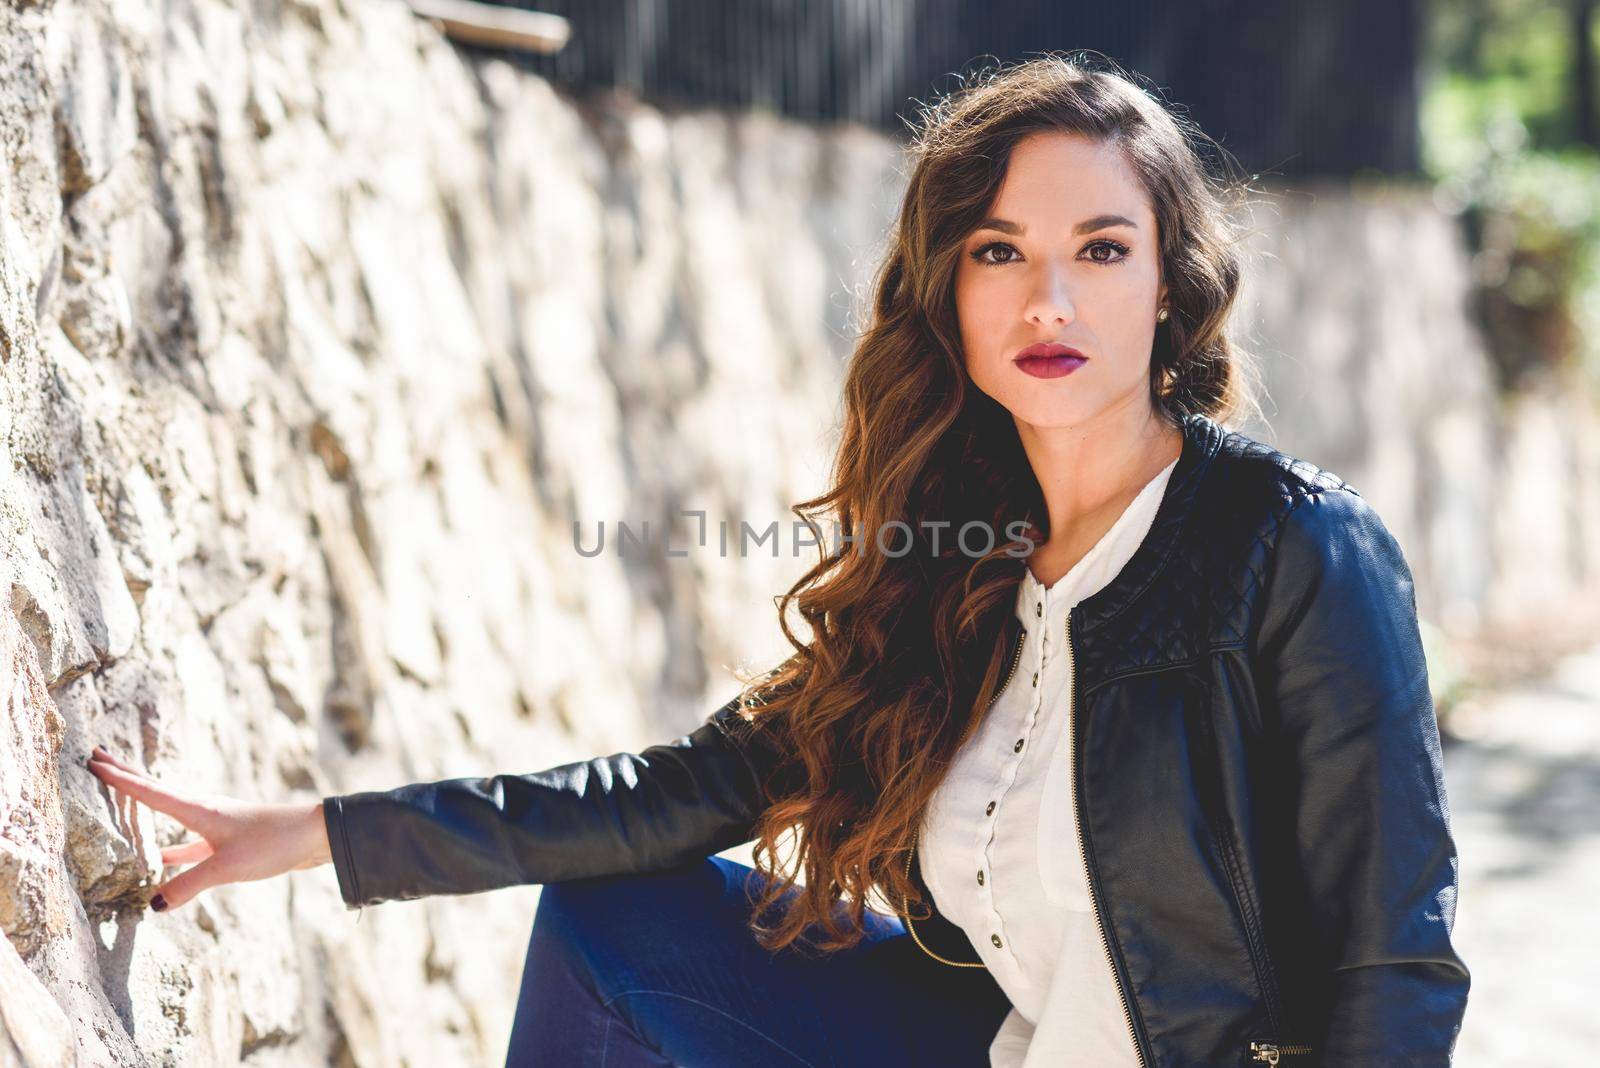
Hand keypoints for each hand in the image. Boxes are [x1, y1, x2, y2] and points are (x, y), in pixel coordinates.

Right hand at [85, 746, 332, 911]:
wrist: (314, 835)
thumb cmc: (273, 843)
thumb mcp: (228, 867)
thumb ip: (189, 885)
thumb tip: (153, 905)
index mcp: (198, 810)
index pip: (149, 791)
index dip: (119, 779)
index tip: (93, 760)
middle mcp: (204, 810)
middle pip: (156, 790)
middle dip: (127, 774)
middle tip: (98, 755)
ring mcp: (216, 824)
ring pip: (170, 812)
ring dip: (146, 803)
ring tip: (124, 793)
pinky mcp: (227, 840)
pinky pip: (187, 840)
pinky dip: (170, 845)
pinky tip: (161, 858)